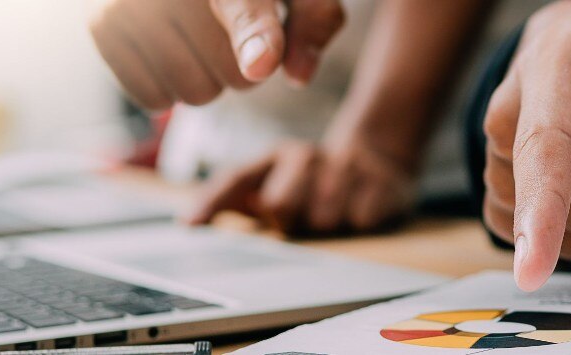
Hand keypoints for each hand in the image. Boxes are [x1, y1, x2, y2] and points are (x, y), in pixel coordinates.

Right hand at [91, 0, 344, 108]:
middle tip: (229, 35)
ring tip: (199, 41)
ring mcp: (132, 4)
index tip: (260, 66)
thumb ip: (313, 21)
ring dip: (207, 81)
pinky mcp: (101, 23)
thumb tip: (298, 74)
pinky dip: (168, 91)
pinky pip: (152, 99)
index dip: (255, 39)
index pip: (244, 9)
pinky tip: (170, 55)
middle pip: (233, 75)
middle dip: (244, 67)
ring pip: (194, 93)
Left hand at [181, 138, 414, 233]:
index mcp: (277, 156)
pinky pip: (360, 220)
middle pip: (281, 206)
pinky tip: (359, 210)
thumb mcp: (271, 181)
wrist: (376, 158)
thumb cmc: (311, 181)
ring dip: (328, 226)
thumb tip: (189, 222)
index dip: (212, 201)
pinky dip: (359, 224)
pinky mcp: (380, 183)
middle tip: (303, 216)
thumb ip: (229, 198)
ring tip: (333, 212)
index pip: (236, 179)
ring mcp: (346, 167)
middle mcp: (307, 156)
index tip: (191, 225)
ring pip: (324, 219)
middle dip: (289, 221)